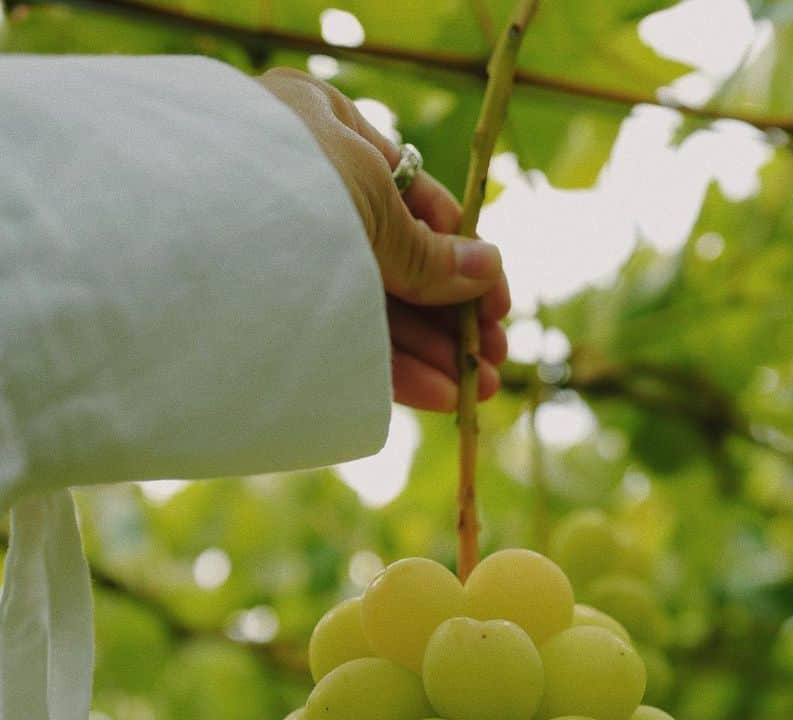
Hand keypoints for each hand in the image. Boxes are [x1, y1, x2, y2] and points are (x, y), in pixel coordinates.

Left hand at [259, 69, 508, 412]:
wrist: (178, 230)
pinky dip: (393, 370)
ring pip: (372, 310)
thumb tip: (488, 268)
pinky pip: (341, 342)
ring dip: (433, 353)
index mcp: (321, 132)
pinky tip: (440, 395)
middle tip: (492, 359)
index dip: (464, 255)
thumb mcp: (373, 206)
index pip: (412, 199)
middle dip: (451, 318)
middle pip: (397, 264)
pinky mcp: (261, 317)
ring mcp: (279, 256)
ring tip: (480, 391)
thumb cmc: (285, 184)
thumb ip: (429, 250)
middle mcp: (300, 192)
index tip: (496, 304)